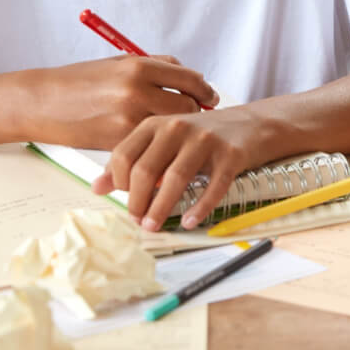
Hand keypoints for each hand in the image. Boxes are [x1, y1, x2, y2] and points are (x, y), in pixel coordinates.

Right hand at [26, 55, 219, 149]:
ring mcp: (128, 117)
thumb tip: (188, 76)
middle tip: (191, 116)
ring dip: (174, 131)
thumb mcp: (119, 62)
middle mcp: (137, 90)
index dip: (204, 90)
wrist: (42, 102)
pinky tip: (150, 144)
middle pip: (187, 105)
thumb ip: (155, 66)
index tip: (208, 96)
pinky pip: (149, 144)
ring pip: (170, 128)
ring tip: (171, 131)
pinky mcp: (118, 141)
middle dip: (192, 112)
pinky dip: (154, 145)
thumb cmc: (79, 81)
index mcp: (139, 66)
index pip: (190, 78)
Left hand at [93, 106, 269, 230]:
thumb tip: (97, 188)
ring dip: (160, 208)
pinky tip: (190, 221)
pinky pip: (212, 187)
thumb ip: (132, 161)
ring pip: (174, 179)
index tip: (125, 200)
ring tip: (153, 225)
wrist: (251, 125)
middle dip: (137, 202)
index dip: (119, 184)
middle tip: (138, 220)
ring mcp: (205, 139)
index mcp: (156, 124)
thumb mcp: (164, 142)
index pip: (123, 155)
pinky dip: (199, 208)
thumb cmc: (203, 137)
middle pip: (145, 169)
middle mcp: (178, 127)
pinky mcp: (230, 154)